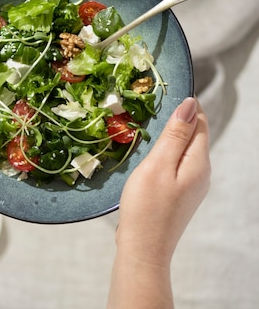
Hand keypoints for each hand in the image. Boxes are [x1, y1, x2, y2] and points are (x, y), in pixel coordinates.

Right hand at [116, 96, 209, 266]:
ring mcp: (192, 185)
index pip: (200, 122)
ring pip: (184, 149)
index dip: (184, 106)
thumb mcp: (159, 165)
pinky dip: (166, 153)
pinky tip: (150, 156)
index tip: (163, 94)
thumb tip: (190, 104)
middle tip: (150, 109)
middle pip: (194, 135)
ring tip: (148, 129)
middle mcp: (201, 173)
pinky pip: (177, 163)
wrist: (143, 250)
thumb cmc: (147, 207)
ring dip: (170, 136)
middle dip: (177, 120)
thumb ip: (175, 134)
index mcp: (199, 162)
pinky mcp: (181, 194)